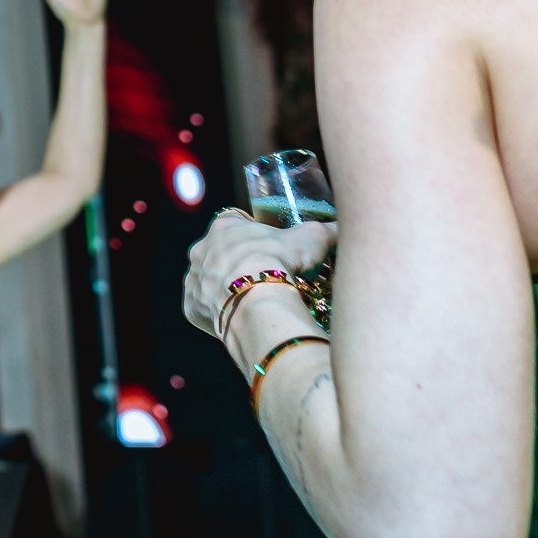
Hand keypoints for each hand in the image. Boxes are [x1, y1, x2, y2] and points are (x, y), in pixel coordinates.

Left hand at [183, 209, 335, 337]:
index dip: (252, 233)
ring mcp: (193, 279)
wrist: (256, 301)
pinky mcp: (191, 307)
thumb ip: (328, 230)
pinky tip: (239, 315)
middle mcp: (200, 250)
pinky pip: (204, 308)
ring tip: (253, 300)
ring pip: (209, 281)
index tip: (268, 245)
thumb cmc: (280, 262)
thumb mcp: (312, 239)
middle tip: (263, 276)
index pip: (234, 222)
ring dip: (226, 288)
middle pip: (219, 253)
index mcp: (223, 227)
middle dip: (237, 263)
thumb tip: (346, 228)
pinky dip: (220, 312)